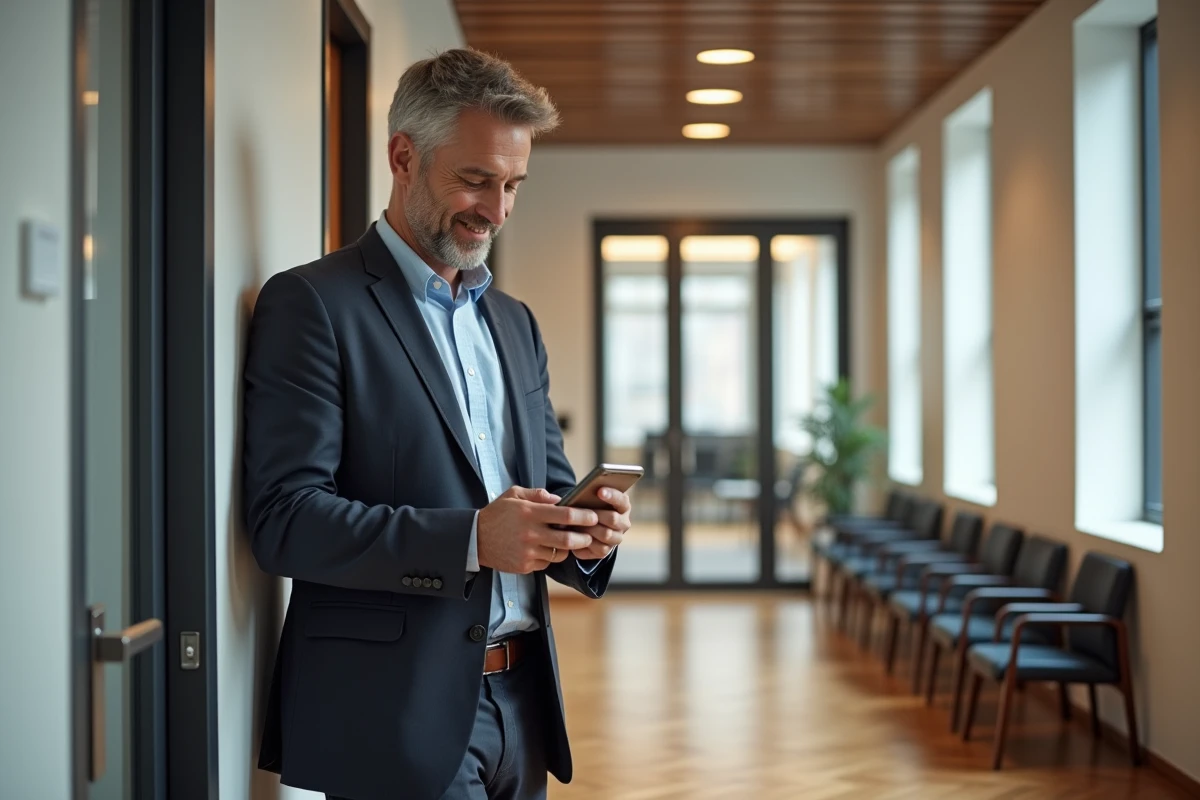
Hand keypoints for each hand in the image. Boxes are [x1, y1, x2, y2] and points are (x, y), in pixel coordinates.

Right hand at [476, 486, 597, 573]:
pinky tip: (547, 549)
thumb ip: (538, 494)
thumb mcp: (514, 495)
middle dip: (584, 537)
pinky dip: (550, 557)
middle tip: (590, 534)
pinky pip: (546, 563)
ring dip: (568, 549)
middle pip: (568, 539)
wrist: (475, 539)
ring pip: (559, 554)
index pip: (565, 514)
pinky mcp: (524, 566)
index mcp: (530, 513)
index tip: (593, 516)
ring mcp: (528, 552)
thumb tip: (559, 499)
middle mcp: (530, 534)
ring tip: (570, 542)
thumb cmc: (497, 514)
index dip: (583, 516)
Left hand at [572, 487, 630, 561]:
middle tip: (580, 512)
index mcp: (623, 506)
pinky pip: (599, 549)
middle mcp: (623, 523)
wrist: (585, 525)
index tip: (599, 491)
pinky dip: (585, 542)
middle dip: (596, 514)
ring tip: (574, 524)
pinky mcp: (606, 551)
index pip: (622, 500)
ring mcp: (616, 538)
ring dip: (589, 529)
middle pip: (613, 519)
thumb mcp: (592, 498)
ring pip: (606, 535)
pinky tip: (575, 537)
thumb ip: (592, 494)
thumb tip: (583, 492)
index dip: (612, 495)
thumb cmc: (588, 506)